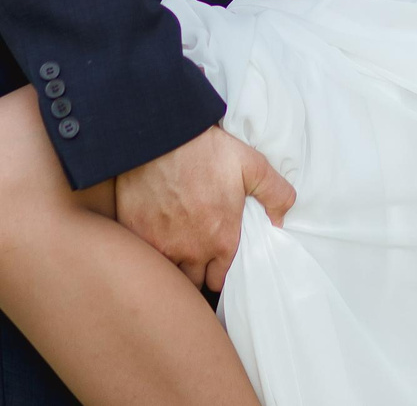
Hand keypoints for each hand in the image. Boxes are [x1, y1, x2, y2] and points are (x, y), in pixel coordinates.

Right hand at [111, 124, 295, 293]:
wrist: (162, 135)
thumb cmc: (207, 150)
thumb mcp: (253, 165)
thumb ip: (275, 194)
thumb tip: (281, 220)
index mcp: (221, 240)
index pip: (220, 278)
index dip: (218, 269)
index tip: (215, 256)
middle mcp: (191, 251)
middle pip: (193, 280)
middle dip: (196, 270)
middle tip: (195, 250)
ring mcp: (160, 245)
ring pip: (167, 272)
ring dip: (172, 262)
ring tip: (174, 243)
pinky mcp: (135, 233)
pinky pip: (143, 255)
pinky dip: (148, 248)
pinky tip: (152, 232)